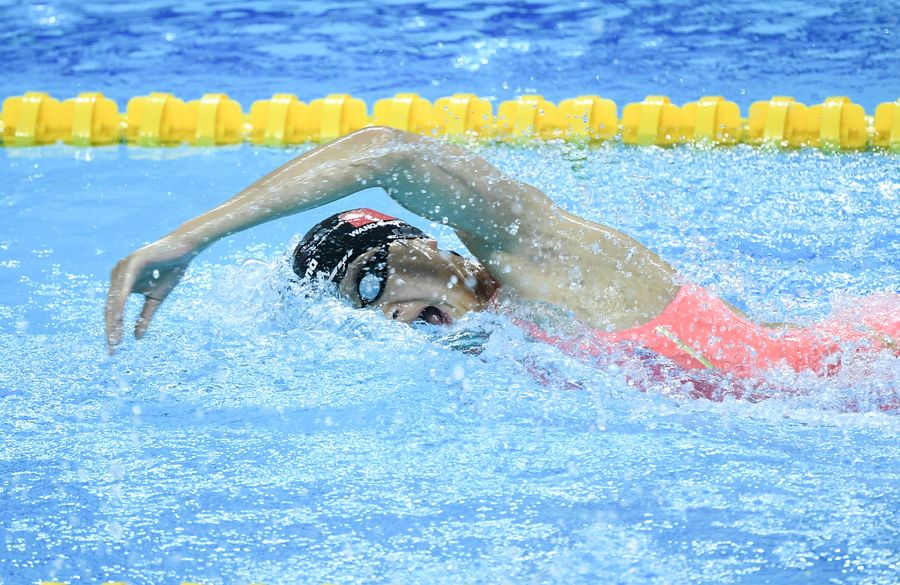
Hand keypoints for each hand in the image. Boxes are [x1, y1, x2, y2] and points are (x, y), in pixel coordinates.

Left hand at [105, 236, 197, 352]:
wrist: (185, 249)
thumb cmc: (171, 270)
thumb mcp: (156, 299)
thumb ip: (145, 316)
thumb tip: (136, 338)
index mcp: (122, 281)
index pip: (114, 309)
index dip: (114, 328)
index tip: (114, 347)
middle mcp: (117, 273)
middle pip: (110, 306)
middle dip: (110, 328)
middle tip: (112, 348)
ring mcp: (122, 267)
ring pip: (114, 300)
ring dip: (113, 321)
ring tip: (114, 339)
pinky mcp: (131, 263)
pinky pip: (123, 288)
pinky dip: (120, 304)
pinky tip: (118, 318)